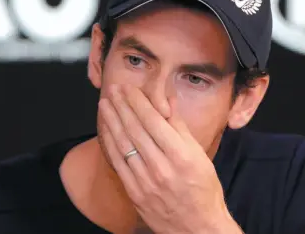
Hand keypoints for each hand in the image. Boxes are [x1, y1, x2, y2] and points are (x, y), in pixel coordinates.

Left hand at [98, 84, 241, 233]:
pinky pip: (118, 162)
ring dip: (112, 121)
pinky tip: (105, 129)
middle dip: (122, 105)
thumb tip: (167, 102)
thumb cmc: (203, 189)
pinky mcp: (134, 192)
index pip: (153, 120)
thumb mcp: (199, 156)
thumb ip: (180, 128)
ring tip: (105, 104)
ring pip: (124, 143)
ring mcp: (145, 181)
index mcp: (180, 155)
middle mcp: (161, 167)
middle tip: (113, 89)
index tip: (129, 88)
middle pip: (135, 129)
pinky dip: (110, 143)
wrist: (197, 227)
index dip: (138, 101)